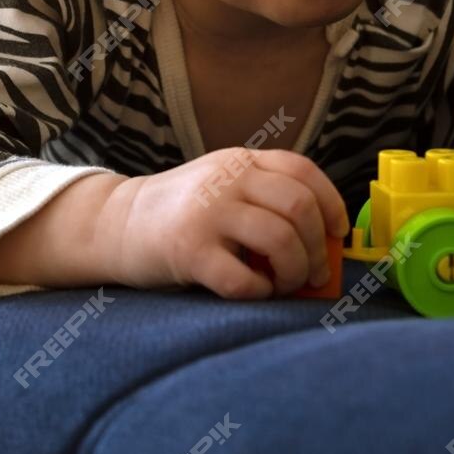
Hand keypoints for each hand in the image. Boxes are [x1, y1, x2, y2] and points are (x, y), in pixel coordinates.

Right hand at [110, 149, 347, 298]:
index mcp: (240, 161)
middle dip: (317, 249)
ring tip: (284, 285)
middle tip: (314, 274)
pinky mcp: (189, 250)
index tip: (336, 234)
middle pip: (300, 207)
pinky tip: (252, 291)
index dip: (332, 204)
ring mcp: (207, 212)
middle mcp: (226, 179)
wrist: (117, 224)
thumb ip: (265, 199)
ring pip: (281, 242)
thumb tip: (325, 244)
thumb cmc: (183, 215)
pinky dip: (260, 293)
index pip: (303, 171)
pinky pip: (245, 280)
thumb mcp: (223, 187)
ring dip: (294, 273)